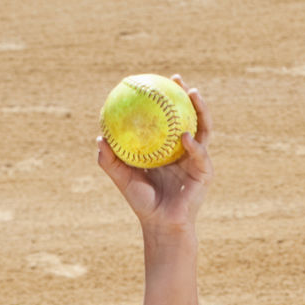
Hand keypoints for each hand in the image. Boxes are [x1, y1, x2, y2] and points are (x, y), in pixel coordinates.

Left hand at [96, 75, 211, 231]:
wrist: (160, 224)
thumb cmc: (142, 202)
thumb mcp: (123, 178)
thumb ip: (110, 160)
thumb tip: (99, 138)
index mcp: (168, 147)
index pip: (168, 118)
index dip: (164, 99)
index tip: (154, 82)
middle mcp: (185, 149)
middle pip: (190, 115)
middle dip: (186, 95)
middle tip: (176, 80)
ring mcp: (197, 159)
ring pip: (203, 128)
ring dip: (201, 110)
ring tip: (193, 95)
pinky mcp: (205, 172)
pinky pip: (200, 154)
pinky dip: (193, 145)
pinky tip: (185, 136)